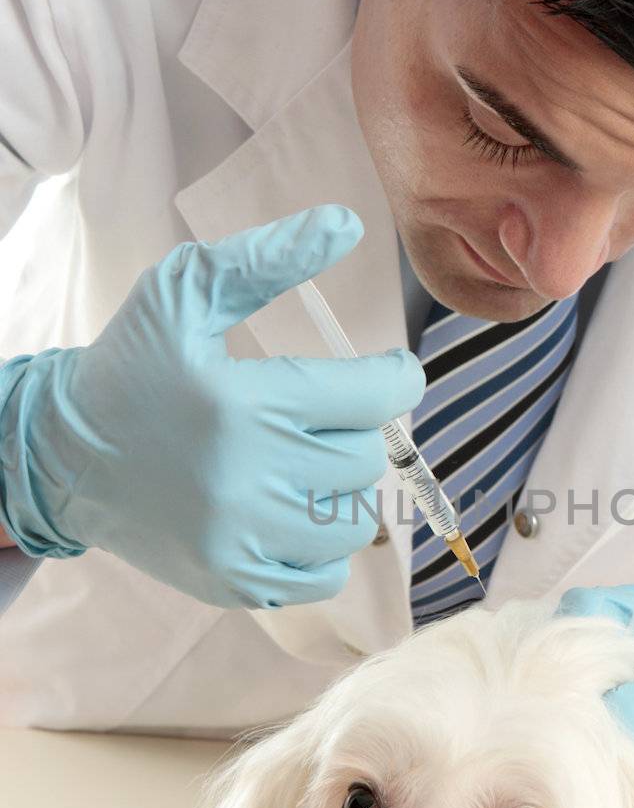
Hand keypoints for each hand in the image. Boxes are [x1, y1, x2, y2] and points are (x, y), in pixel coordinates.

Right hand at [0, 205, 425, 608]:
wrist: (62, 457)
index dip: (396, 379)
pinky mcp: (233, 582)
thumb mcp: (184, 293)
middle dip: (353, 433)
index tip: (388, 374)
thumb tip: (345, 225)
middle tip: (316, 419)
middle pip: (365, 459)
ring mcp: (241, 540)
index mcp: (242, 402)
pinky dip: (320, 546)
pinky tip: (287, 513)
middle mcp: (246, 478)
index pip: (375, 396)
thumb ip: (266, 258)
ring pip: (354, 521)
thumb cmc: (132, 367)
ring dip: (340, 491)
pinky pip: (328, 575)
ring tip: (300, 466)